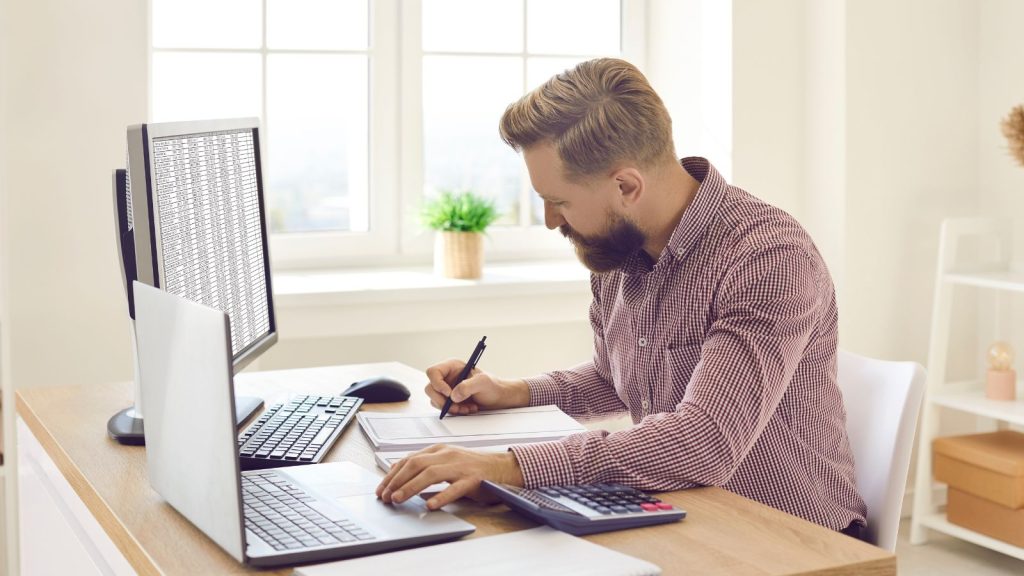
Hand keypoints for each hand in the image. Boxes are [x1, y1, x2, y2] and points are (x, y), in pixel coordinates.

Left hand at [375, 445, 524, 509]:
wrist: (502, 468)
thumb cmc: (472, 468)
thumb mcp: (445, 462)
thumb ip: (425, 466)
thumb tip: (398, 474)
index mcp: (439, 450)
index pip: (409, 460)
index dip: (392, 475)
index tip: (381, 489)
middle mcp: (447, 455)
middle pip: (416, 465)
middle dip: (397, 481)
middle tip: (385, 497)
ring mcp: (460, 466)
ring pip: (431, 474)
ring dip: (411, 487)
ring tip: (398, 500)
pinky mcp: (473, 479)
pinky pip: (455, 488)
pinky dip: (441, 496)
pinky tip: (430, 505)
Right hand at [424, 359, 528, 415]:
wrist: (498, 398)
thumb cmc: (493, 386)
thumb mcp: (483, 383)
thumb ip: (467, 386)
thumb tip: (453, 396)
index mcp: (452, 366)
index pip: (433, 372)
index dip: (437, 383)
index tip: (449, 394)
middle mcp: (447, 377)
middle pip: (430, 388)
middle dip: (442, 401)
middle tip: (456, 407)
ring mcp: (447, 389)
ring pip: (435, 400)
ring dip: (450, 408)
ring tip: (466, 409)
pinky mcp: (449, 401)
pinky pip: (443, 408)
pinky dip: (454, 412)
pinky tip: (468, 409)